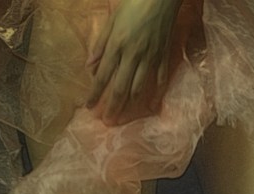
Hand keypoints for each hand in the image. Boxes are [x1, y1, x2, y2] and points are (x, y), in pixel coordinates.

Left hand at [85, 0, 181, 123]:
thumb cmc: (133, 3)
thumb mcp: (112, 20)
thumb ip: (101, 44)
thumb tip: (90, 66)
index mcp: (117, 45)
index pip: (103, 76)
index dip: (95, 93)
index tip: (89, 107)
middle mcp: (133, 55)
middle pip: (121, 88)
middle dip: (113, 106)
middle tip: (107, 121)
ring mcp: (150, 57)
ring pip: (139, 87)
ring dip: (131, 105)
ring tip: (124, 117)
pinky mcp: (164, 56)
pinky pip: (160, 79)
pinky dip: (157, 94)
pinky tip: (152, 106)